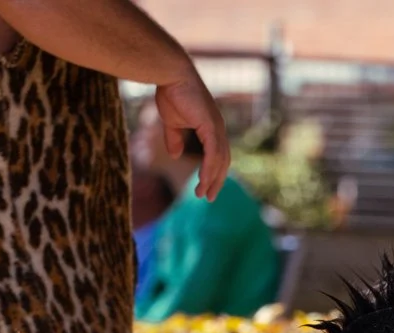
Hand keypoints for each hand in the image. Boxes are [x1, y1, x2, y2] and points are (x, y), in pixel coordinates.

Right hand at [156, 73, 229, 199]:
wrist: (171, 74)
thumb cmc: (171, 92)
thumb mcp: (172, 122)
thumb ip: (175, 139)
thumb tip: (175, 155)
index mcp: (211, 127)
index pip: (217, 155)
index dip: (212, 172)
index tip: (205, 187)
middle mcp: (218, 128)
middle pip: (222, 161)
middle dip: (216, 180)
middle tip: (208, 197)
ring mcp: (216, 126)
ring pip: (219, 160)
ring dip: (212, 178)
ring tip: (203, 194)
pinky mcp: (210, 125)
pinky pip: (213, 152)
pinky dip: (210, 168)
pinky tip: (203, 180)